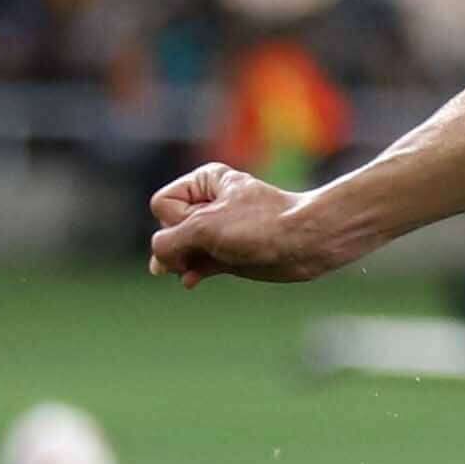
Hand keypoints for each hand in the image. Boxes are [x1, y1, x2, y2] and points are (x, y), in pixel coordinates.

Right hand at [146, 163, 340, 285]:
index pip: (162, 204)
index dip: (175, 220)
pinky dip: (192, 271)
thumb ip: (169, 242)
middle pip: (168, 228)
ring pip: (181, 248)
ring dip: (181, 262)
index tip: (203, 225)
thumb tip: (158, 263)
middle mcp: (209, 204)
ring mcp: (219, 231)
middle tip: (197, 251)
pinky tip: (191, 281)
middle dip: (175, 244)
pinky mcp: (229, 254)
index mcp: (205, 182)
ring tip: (189, 271)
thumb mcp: (204, 227)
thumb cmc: (260, 226)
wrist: (306, 243)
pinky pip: (198, 263)